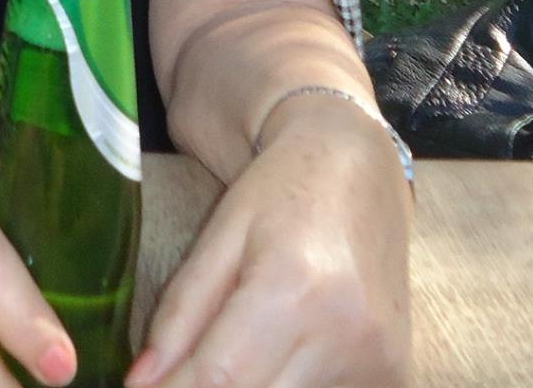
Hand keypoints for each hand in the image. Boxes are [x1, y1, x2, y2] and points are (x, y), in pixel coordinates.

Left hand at [126, 96, 411, 387]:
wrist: (358, 166)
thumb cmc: (280, 191)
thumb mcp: (218, 238)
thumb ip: (178, 315)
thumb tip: (140, 383)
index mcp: (290, 288)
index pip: (218, 379)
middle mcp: (343, 332)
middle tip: (184, 372)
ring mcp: (376, 360)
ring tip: (236, 352)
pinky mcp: (393, 374)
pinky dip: (289, 386)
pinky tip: (277, 359)